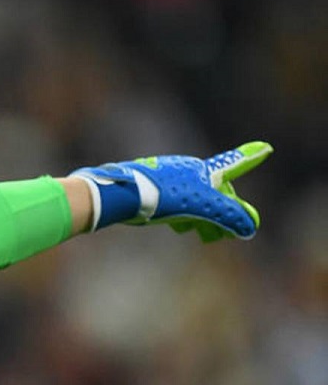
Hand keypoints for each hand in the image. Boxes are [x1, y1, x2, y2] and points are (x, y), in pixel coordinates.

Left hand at [69, 141, 272, 241]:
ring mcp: (167, 179)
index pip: (233, 164)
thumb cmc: (162, 196)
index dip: (249, 158)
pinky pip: (175, 203)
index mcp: (201, 171)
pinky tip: (179, 228)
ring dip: (203, 219)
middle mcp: (186, 170)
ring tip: (206, 236)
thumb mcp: (202, 207)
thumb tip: (249, 227)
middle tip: (228, 233)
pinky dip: (184, 217)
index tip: (264, 148)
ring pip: (193, 200)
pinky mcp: (150, 189)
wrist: (119, 195)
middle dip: (223, 211)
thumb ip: (229, 215)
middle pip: (213, 191)